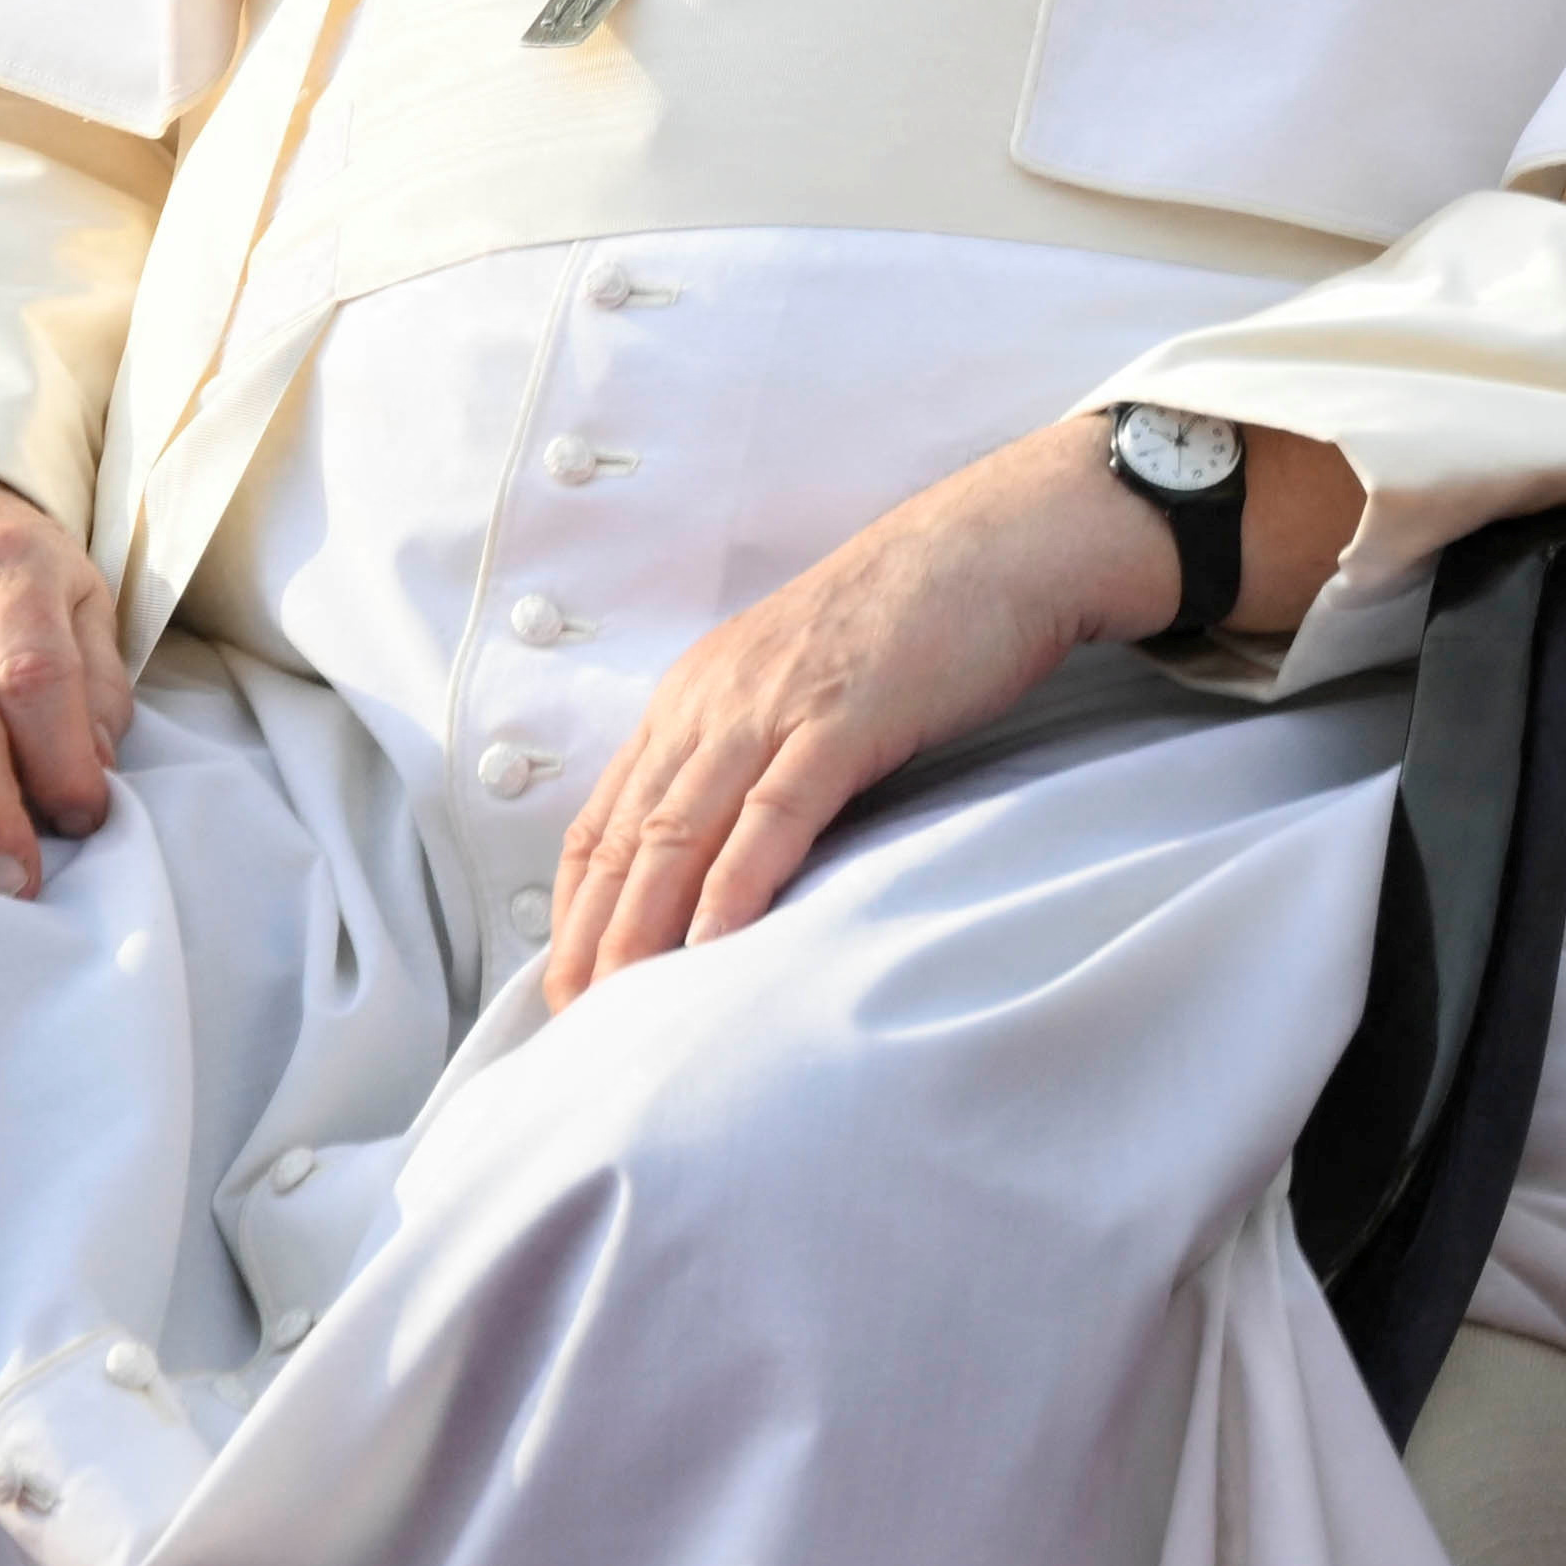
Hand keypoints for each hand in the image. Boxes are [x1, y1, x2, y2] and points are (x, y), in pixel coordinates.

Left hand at [545, 418, 1246, 1003]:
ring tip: (619, 1010)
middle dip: (592, 940)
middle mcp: (714, 700)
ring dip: (642, 930)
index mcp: (697, 695)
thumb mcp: (803, 678)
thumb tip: (730, 846)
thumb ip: (754, 747)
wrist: (1000, 540)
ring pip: (680, 833)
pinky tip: (714, 944)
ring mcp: (775, 706)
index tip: (565, 984)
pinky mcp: (844, 717)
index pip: (605, 819)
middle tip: (572, 1026)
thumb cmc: (915, 616)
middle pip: (628, 840)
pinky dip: (735, 883)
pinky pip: (773, 813)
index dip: (575, 910)